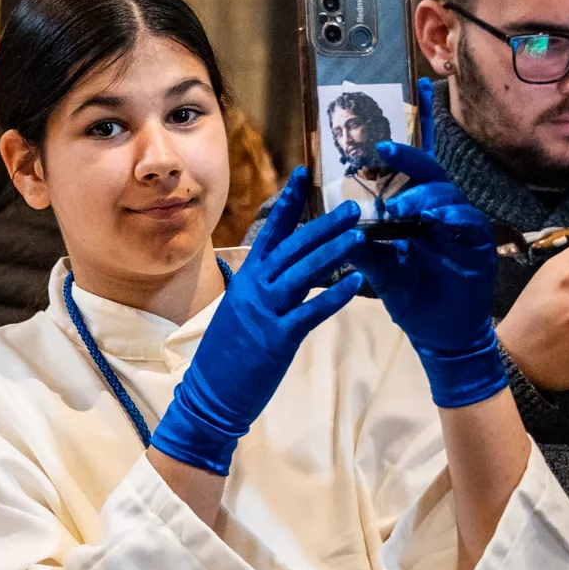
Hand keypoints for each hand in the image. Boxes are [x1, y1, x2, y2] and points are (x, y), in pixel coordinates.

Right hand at [148, 167, 368, 474]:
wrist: (210, 393)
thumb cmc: (227, 355)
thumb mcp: (241, 311)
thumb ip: (264, 288)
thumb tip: (289, 269)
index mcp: (247, 279)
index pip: (269, 232)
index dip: (287, 202)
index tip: (303, 176)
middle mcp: (254, 289)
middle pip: (293, 247)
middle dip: (323, 225)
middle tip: (352, 207)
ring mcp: (264, 312)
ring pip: (302, 273)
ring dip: (332, 251)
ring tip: (358, 234)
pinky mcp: (277, 338)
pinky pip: (310, 312)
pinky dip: (334, 296)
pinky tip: (357, 283)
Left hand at [347, 141, 506, 406]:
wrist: (439, 335)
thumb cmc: (412, 299)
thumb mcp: (382, 273)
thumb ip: (364, 250)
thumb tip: (336, 228)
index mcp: (419, 217)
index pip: (411, 179)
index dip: (400, 161)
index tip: (379, 147)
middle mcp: (442, 217)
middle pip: (433, 178)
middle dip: (412, 167)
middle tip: (387, 162)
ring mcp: (463, 230)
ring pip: (451, 197)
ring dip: (426, 197)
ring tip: (402, 206)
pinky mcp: (480, 247)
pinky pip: (472, 223)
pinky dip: (455, 217)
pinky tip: (437, 218)